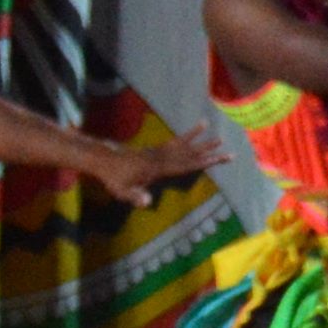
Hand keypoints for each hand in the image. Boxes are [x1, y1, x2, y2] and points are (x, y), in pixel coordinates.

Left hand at [98, 125, 219, 198]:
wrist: (102, 161)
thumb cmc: (113, 178)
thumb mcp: (123, 191)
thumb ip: (136, 196)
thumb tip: (148, 202)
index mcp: (159, 167)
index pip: (187, 164)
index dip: (205, 161)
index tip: (220, 157)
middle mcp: (161, 156)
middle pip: (189, 152)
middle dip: (207, 149)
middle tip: (225, 144)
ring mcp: (157, 151)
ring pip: (181, 143)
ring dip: (196, 137)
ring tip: (207, 124)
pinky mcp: (152, 150)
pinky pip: (171, 142)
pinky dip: (181, 137)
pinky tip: (187, 136)